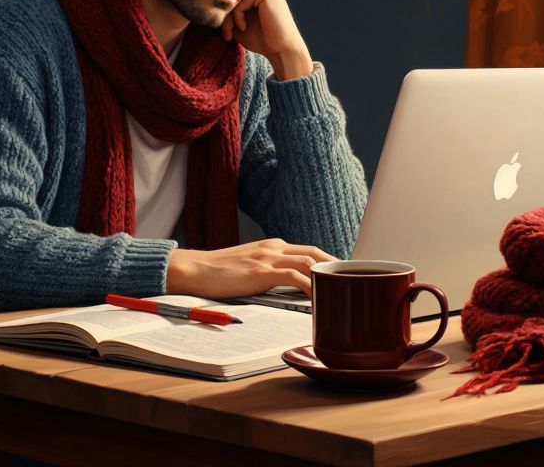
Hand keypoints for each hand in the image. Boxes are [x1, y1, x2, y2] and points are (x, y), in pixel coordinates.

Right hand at [165, 238, 335, 298]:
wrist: (194, 269)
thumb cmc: (217, 273)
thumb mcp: (248, 267)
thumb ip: (269, 273)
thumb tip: (289, 289)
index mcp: (272, 246)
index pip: (308, 250)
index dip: (327, 260)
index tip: (340, 274)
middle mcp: (273, 248)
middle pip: (314, 253)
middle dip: (334, 266)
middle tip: (349, 281)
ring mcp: (267, 258)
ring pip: (308, 262)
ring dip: (326, 277)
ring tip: (340, 290)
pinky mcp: (261, 271)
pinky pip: (294, 277)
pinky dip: (310, 286)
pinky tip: (319, 297)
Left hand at [221, 0, 313, 79]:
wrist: (282, 49)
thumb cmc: (261, 36)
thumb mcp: (239, 19)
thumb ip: (229, 6)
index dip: (225, 9)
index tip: (225, 29)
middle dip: (225, 13)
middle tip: (227, 33)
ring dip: (229, 16)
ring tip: (233, 31)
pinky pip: (239, 1)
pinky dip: (238, 16)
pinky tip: (245, 27)